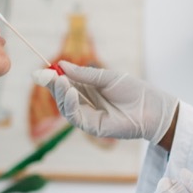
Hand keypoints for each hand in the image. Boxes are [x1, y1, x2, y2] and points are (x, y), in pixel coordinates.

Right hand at [32, 61, 177, 143]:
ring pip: (65, 107)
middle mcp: (86, 103)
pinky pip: (75, 117)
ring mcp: (89, 116)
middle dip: (52, 85)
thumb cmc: (133, 91)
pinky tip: (71, 92)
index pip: (65, 84)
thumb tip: (61, 65)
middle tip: (46, 74)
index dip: (52, 78)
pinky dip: (70, 105)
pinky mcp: (93, 128)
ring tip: (60, 81)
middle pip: (61, 96)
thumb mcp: (106, 77)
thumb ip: (84, 74)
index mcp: (88, 90)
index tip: (40, 70)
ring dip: (59, 94)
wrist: (152, 107)